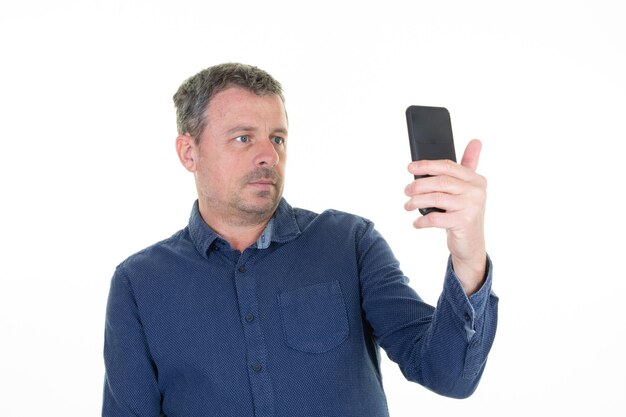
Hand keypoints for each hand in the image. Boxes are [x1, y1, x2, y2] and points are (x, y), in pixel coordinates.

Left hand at [404, 139, 486, 294]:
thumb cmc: (464, 213)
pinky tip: (416, 222)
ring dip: (416, 201)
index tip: (410, 167)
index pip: (448, 166)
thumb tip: (476, 141)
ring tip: (407, 205)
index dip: (427, 165)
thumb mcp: (468, 189)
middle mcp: (476, 191)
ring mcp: (471, 207)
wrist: (471, 245)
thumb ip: (469, 166)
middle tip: (406, 190)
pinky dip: (422, 220)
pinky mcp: (464, 223)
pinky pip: (436, 217)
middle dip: (419, 184)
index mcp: (476, 179)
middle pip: (441, 181)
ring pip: (436, 198)